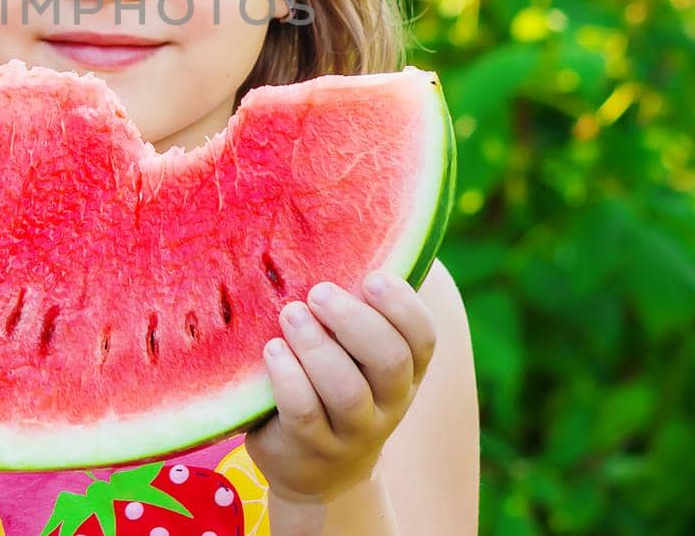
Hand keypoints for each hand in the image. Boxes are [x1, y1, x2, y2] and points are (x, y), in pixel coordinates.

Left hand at [245, 271, 437, 506]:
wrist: (315, 470)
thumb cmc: (335, 383)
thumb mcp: (356, 353)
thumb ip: (360, 306)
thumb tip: (355, 224)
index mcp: (406, 370)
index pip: (423, 338)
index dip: (402, 307)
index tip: (371, 277)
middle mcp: (389, 402)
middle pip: (390, 361)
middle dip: (355, 322)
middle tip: (319, 292)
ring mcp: (353, 432)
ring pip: (346, 390)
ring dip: (316, 347)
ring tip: (290, 314)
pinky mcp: (312, 449)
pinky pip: (305, 414)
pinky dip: (288, 378)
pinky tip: (271, 350)